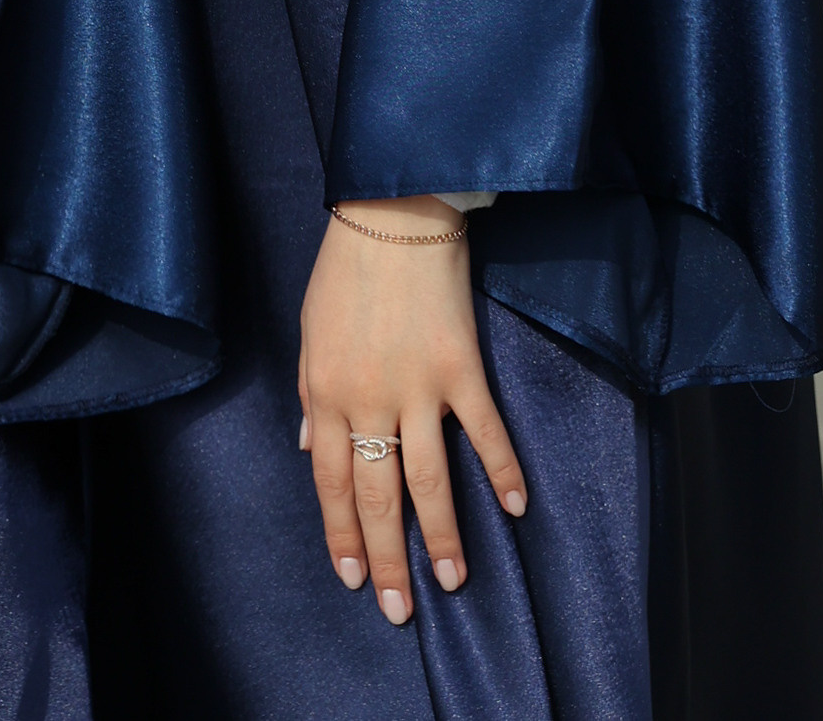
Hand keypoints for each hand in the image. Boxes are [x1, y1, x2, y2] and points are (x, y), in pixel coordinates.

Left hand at [298, 203, 524, 622]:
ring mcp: (418, 387)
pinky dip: (503, 471)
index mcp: (326, 392)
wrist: (392, 211)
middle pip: (378, 495)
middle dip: (386, 559)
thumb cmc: (344, 269)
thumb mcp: (310, 331)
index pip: (330, 481)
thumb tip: (305, 443)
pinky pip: (484, 432)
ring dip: (442, 537)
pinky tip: (517, 508)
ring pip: (429, 481)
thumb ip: (311, 393)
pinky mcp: (461, 369)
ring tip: (454, 582)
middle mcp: (369, 400)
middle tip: (398, 610)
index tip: (350, 577)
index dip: (341, 533)